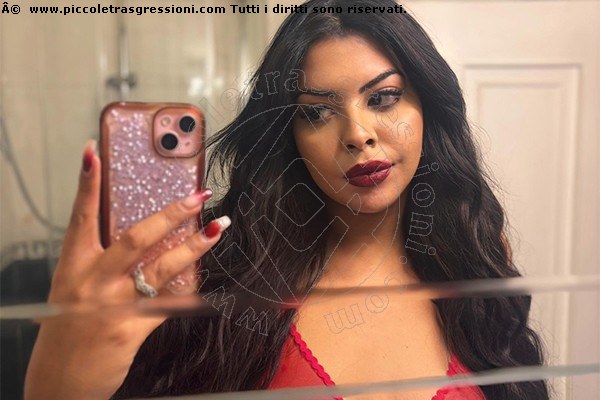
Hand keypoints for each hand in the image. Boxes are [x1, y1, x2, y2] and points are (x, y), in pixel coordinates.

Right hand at [24, 139, 230, 399]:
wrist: (60, 381)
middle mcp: (93, 281)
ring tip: (218, 228)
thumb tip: (139, 241)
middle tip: (197, 196)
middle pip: (136, 238)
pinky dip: (188, 295)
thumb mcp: (74, 291)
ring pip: (161, 267)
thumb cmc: (68, 332)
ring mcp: (114, 305)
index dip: (87, 184)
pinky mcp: (132, 328)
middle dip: (170, 214)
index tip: (93, 151)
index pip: (81, 216)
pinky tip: (209, 287)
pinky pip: (169, 305)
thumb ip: (101, 265)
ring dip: (194, 246)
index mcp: (74, 266)